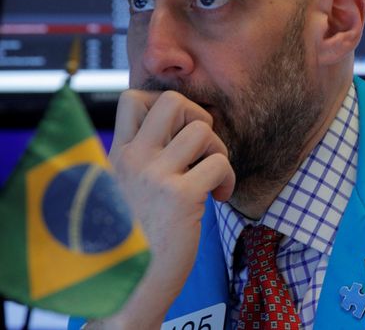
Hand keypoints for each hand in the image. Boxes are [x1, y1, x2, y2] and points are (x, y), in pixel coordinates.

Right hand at [102, 90, 235, 328]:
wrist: (127, 288)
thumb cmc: (134, 241)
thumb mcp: (123, 191)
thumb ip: (141, 161)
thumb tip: (182, 132)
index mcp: (114, 156)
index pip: (133, 98)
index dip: (165, 106)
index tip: (177, 133)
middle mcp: (131, 159)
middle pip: (172, 100)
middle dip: (197, 116)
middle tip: (200, 147)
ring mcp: (154, 175)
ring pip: (202, 129)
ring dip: (218, 150)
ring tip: (211, 177)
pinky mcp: (180, 196)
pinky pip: (220, 163)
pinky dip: (228, 178)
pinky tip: (217, 198)